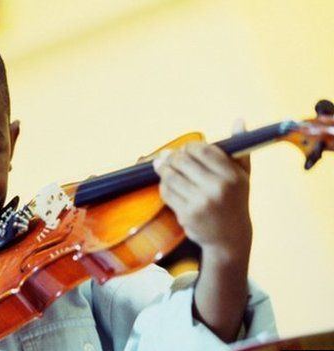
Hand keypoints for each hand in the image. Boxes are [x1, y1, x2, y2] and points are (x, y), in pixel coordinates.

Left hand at [153, 120, 251, 259]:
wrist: (230, 238)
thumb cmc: (235, 200)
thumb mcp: (243, 176)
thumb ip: (239, 149)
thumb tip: (240, 120)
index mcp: (232, 175)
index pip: (203, 149)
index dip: (190, 147)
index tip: (187, 150)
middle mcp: (218, 188)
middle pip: (182, 161)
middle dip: (172, 157)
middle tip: (169, 157)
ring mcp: (201, 203)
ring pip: (171, 176)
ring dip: (163, 169)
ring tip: (163, 166)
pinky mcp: (187, 215)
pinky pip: (166, 192)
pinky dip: (163, 185)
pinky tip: (168, 184)